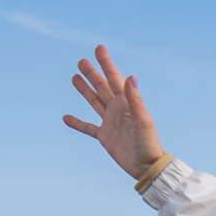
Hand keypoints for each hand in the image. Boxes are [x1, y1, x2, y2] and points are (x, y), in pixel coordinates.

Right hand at [62, 44, 164, 179]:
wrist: (148, 167)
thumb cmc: (149, 144)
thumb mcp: (143, 120)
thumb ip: (135, 99)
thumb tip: (130, 76)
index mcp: (127, 103)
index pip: (114, 78)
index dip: (106, 63)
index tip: (99, 48)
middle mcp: (117, 109)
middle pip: (102, 87)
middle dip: (92, 73)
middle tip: (81, 61)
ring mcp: (110, 122)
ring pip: (94, 101)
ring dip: (85, 90)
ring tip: (74, 77)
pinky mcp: (104, 136)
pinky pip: (87, 127)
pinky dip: (77, 123)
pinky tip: (65, 118)